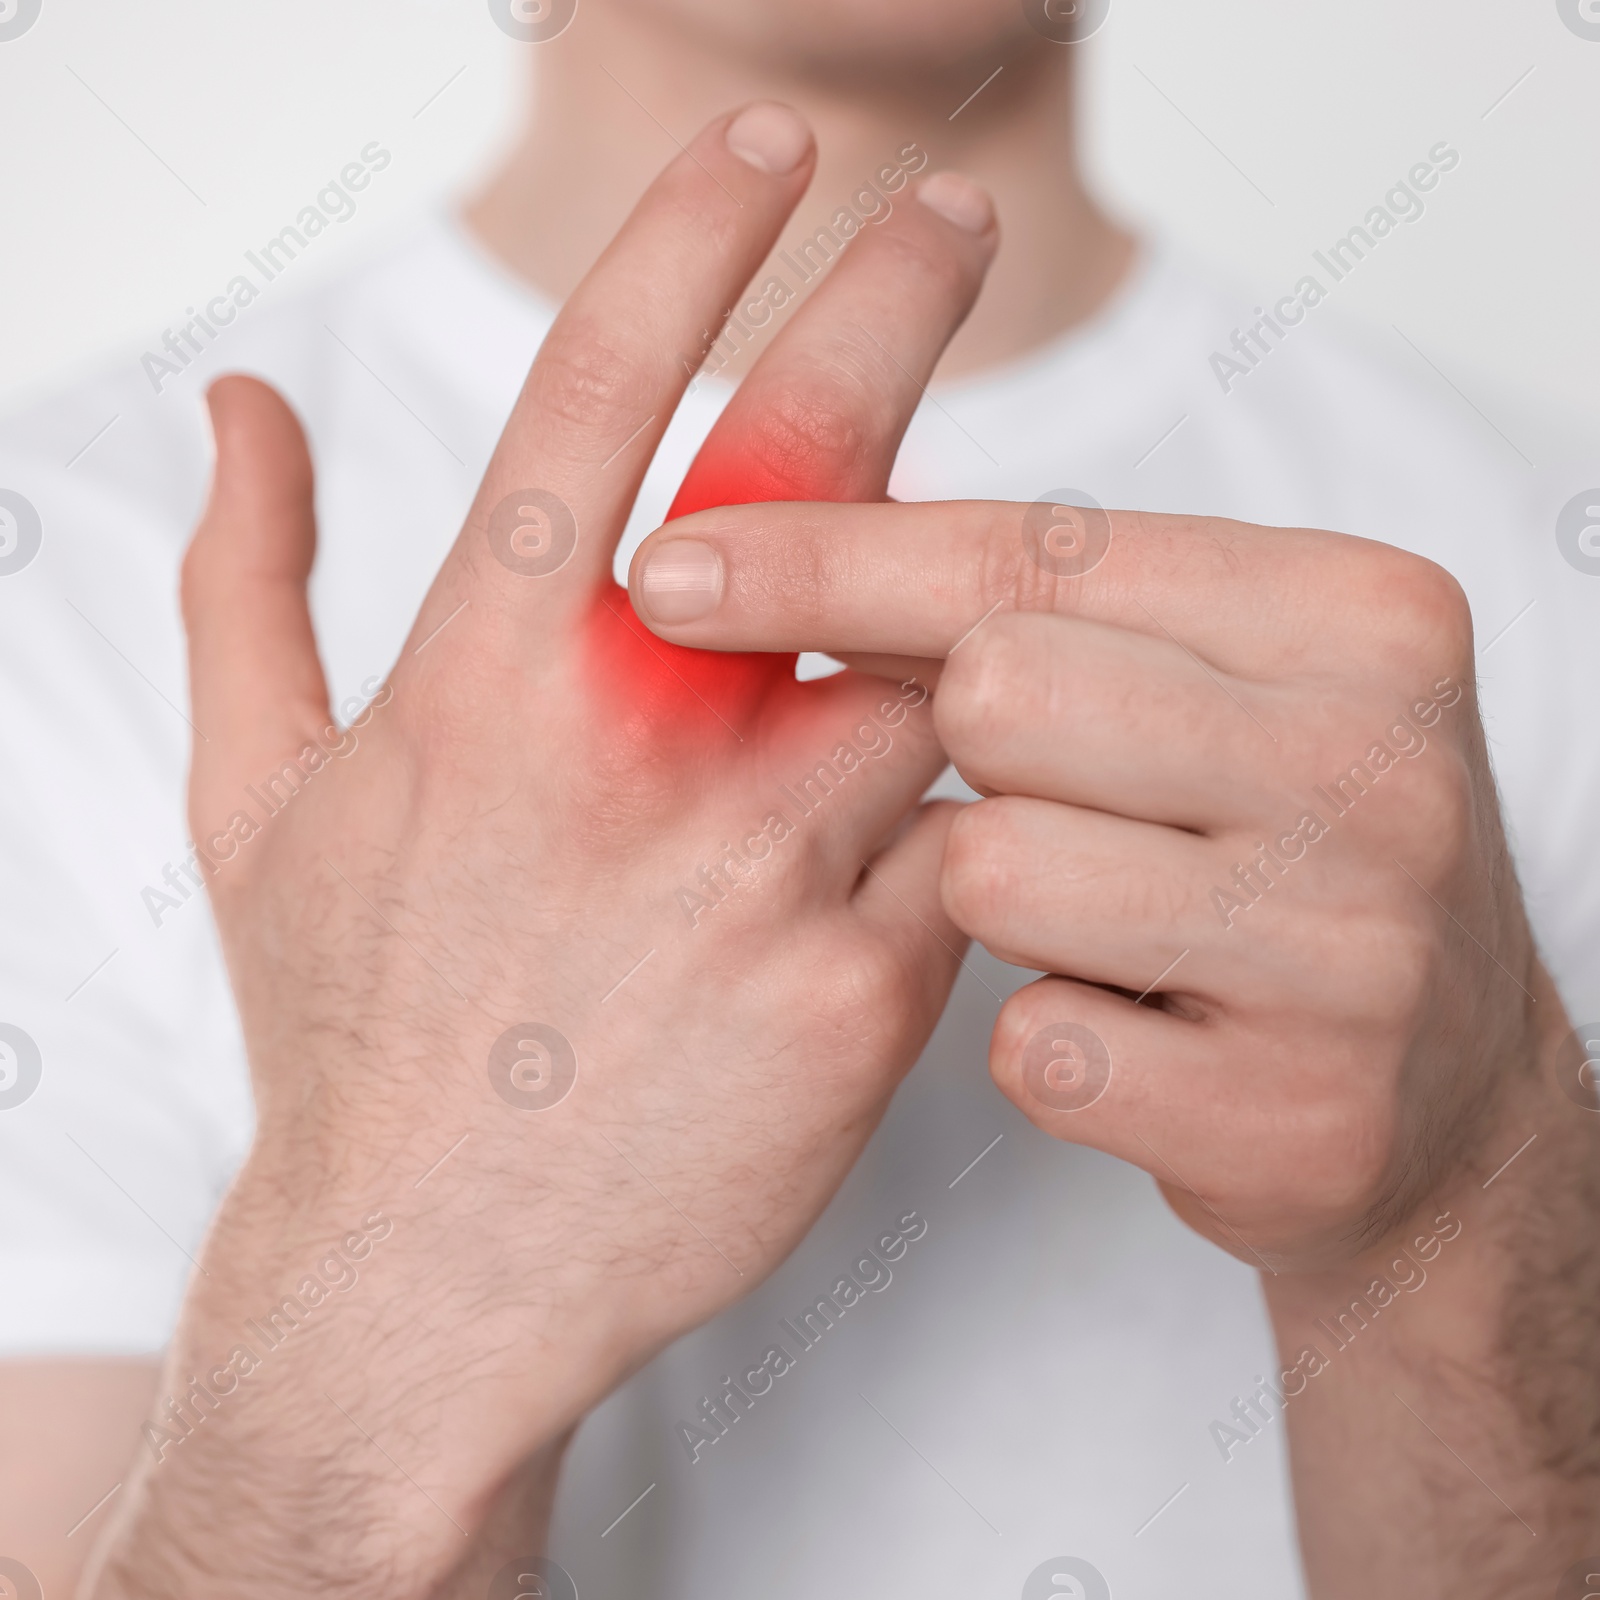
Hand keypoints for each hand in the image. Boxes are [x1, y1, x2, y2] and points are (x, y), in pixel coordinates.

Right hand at [91, 107, 998, 1598]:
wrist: (436, 1278)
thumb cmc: (349, 1032)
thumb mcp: (254, 803)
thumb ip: (243, 584)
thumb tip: (233, 406)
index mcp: (489, 677)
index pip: (606, 390)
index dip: (696, 235)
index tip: (774, 142)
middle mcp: (639, 745)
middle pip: (815, 470)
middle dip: (893, 306)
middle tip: (956, 215)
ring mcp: (769, 866)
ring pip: (939, 657)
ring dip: (966, 596)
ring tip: (983, 582)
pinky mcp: (874, 986)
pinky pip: (977, 833)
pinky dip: (986, 788)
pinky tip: (967, 804)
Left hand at [627, 496, 1544, 1269]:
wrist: (1439, 1088)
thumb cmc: (1273, 846)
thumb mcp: (1207, 686)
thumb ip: (1030, 609)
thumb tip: (756, 550)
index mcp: (1359, 617)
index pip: (1034, 556)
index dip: (830, 559)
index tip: (672, 571)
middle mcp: (1382, 771)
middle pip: (1000, 696)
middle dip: (967, 747)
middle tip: (1044, 789)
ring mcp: (1355, 957)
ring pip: (995, 872)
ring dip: (1001, 899)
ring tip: (1104, 916)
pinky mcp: (1298, 1118)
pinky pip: (1031, 1046)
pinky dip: (1043, 1035)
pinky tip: (1131, 1030)